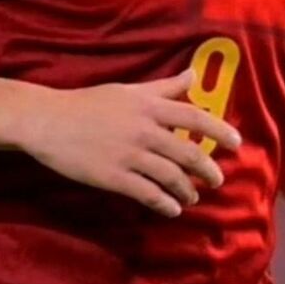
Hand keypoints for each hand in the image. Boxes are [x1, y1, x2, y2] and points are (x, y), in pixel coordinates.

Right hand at [20, 68, 240, 217]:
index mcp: (148, 105)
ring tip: (192, 197)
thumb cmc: (89, 103)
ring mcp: (129, 155)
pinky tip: (171, 209)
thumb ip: (164, 87)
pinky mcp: (114, 177)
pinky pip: (147, 194)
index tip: (236, 143)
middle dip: (208, 170)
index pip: (193, 117)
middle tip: (217, 180)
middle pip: (188, 152)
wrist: (48, 120)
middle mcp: (144, 129)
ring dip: (187, 190)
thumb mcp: (129, 90)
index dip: (219, 131)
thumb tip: (193, 74)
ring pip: (171, 177)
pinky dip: (164, 204)